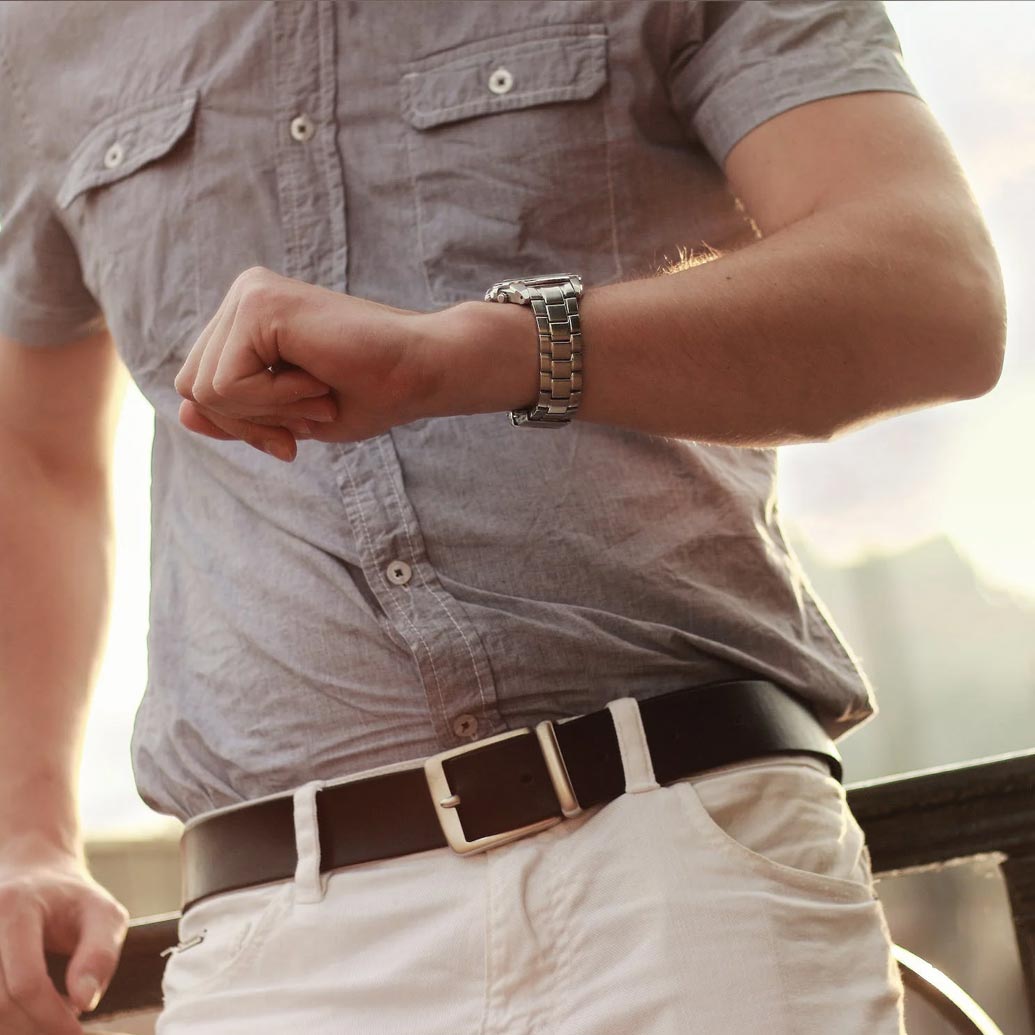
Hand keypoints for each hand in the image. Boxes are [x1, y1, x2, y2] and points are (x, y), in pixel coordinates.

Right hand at [0, 837, 127, 1034]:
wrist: (34, 878)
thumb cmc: (74, 900)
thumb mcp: (104, 914)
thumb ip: (100, 953)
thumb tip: (85, 1001)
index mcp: (15, 907)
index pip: (26, 981)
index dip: (52, 1016)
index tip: (77, 1033)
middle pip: (0, 1003)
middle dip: (35, 1028)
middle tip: (66, 1031)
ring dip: (17, 1029)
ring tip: (50, 1021)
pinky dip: (5, 1020)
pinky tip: (29, 1017)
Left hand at [174, 267, 437, 459]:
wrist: (422, 371)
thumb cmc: (371, 393)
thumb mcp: (290, 417)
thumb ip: (237, 414)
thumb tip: (183, 413)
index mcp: (248, 318)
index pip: (200, 387)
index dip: (243, 426)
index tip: (294, 437)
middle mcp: (243, 296)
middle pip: (193, 387)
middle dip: (249, 423)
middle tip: (311, 414)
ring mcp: (248, 293)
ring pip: (205, 388)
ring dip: (266, 412)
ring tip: (317, 393)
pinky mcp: (258, 302)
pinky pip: (227, 383)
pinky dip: (273, 402)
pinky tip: (316, 381)